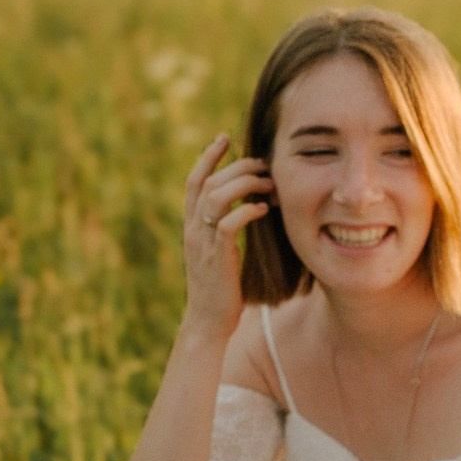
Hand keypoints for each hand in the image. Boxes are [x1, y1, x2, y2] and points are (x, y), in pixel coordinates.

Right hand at [180, 134, 273, 336]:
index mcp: (191, 226)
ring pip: (216, 197)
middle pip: (208, 183)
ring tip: (268, 184)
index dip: (207, 157)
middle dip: (236, 167)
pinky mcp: (217, 258)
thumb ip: (224, 229)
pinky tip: (263, 209)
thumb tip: (247, 207)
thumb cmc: (220, 289)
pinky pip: (229, 224)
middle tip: (262, 163)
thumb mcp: (218, 253)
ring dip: (244, 184)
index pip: (193, 181)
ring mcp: (203, 243)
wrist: (208, 322)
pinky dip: (246, 211)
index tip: (224, 137)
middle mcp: (193, 230)